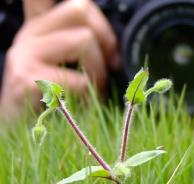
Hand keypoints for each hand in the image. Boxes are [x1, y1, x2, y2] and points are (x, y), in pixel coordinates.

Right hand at [0, 0, 116, 115]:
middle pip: (79, 8)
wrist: (17, 131)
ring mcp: (25, 54)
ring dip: (99, 71)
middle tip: (109, 66)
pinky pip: (78, 80)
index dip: (80, 4)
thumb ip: (80, 49)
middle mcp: (30, 34)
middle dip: (106, 39)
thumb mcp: (64, 66)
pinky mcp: (26, 79)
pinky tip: (83, 106)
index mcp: (41, 28)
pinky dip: (90, 96)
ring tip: (95, 90)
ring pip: (83, 39)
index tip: (97, 28)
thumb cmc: (49, 99)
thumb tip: (115, 53)